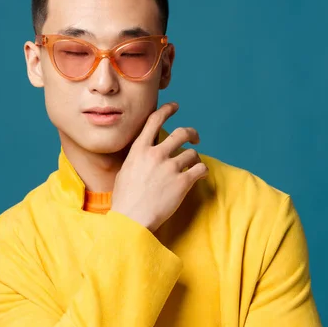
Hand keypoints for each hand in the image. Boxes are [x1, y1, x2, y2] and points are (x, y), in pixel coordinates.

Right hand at [111, 102, 207, 231]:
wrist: (132, 220)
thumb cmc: (125, 200)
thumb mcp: (125, 172)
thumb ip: (137, 159)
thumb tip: (144, 155)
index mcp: (139, 150)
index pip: (154, 120)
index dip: (167, 110)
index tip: (175, 106)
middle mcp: (155, 155)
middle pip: (181, 133)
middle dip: (191, 133)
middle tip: (195, 137)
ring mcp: (170, 168)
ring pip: (192, 154)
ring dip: (195, 159)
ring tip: (194, 166)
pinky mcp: (182, 183)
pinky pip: (200, 169)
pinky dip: (202, 171)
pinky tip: (200, 175)